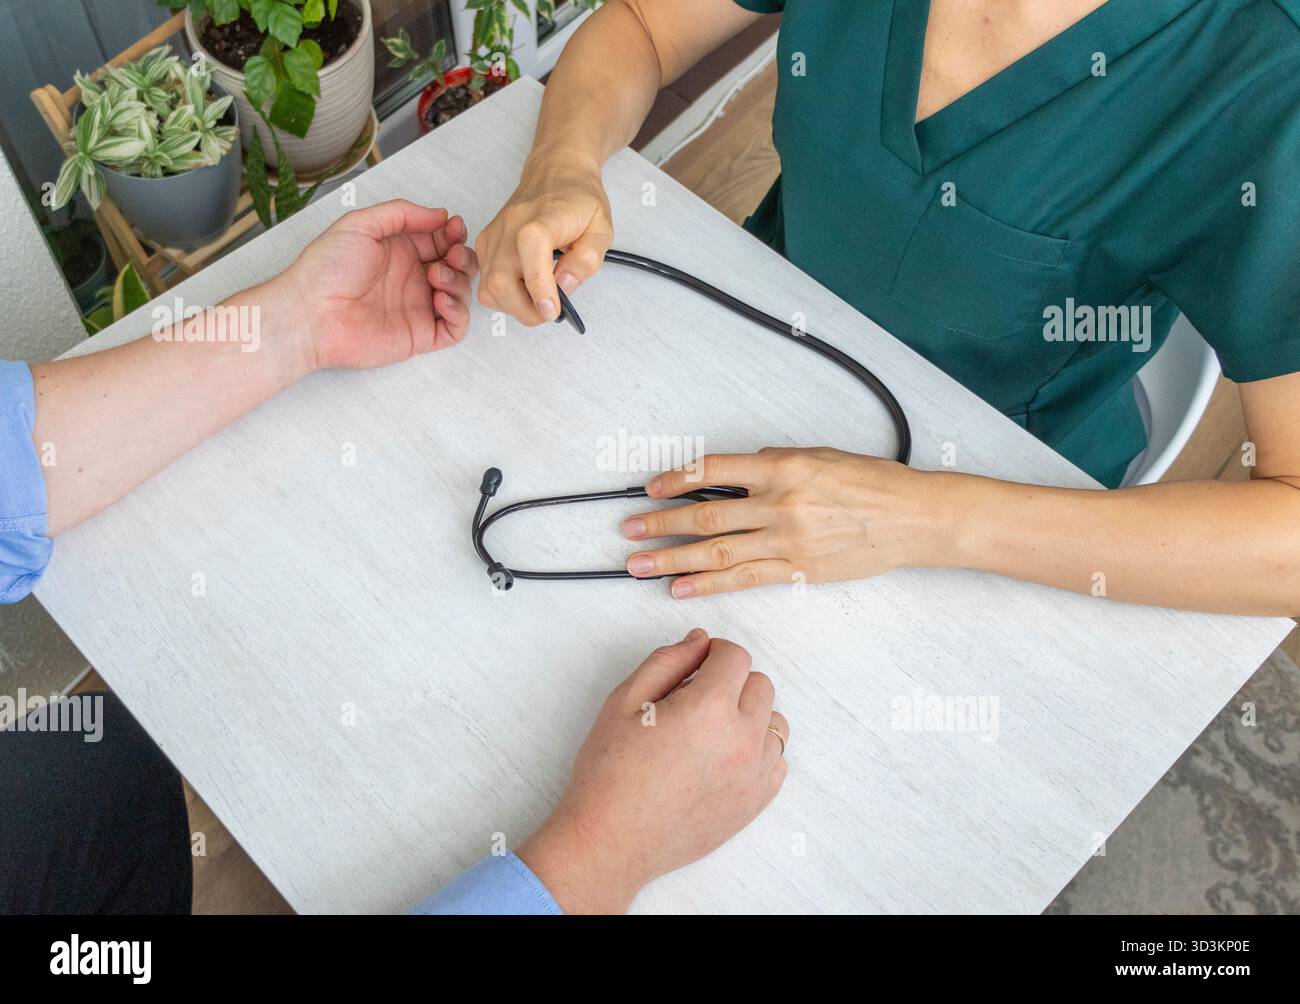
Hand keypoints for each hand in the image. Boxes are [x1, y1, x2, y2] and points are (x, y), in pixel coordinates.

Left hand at [267, 199, 478, 373]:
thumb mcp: (359, 224)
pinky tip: (440, 300)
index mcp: (400, 252)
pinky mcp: (420, 335)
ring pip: (460, 294)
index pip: (440, 240)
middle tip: (452, 253)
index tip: (454, 227)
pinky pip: (455, 328)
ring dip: (459, 281)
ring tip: (436, 276)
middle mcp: (412, 279)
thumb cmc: (325, 270)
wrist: (310, 314)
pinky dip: (459, 312)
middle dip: (463, 256)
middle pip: (456, 266)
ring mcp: (418, 307)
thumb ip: (401, 213)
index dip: (453, 233)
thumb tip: (439, 214)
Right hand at [475, 156, 612, 324]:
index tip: (553, 311)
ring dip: (514, 305)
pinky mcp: (484, 243)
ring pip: (489, 288)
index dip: (540, 291)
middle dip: (525, 310)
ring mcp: (493, 235)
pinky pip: (485, 282)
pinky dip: (503, 294)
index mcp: (541, 220)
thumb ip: (587, 260)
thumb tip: (564, 286)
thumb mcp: (602, 229)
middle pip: (500, 283)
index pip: (531, 259)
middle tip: (549, 310)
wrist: (556, 171)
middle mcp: (510, 227)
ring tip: (538, 297)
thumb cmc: (580, 199)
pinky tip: (524, 285)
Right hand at [517, 629, 787, 912]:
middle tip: (693, 699)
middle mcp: (742, 739)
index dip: (713, 653)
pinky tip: (723, 756)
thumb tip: (700, 641)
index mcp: (710, 708)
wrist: (610, 841)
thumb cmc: (610, 773)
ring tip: (709, 730)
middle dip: (730, 682)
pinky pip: (776, 760)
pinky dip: (757, 750)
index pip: (736, 657)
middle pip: (760, 686)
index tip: (695, 665)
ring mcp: (754, 774)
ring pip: (773, 721)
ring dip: (748, 715)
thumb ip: (668, 661)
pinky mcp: (755, 803)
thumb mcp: (625, 700)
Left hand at [621, 447, 949, 597]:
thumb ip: (774, 464)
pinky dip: (709, 585)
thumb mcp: (818, 456)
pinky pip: (743, 579)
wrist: (911, 517)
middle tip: (631, 531)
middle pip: (705, 515)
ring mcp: (786, 540)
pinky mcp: (797, 568)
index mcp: (781, 466)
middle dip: (661, 524)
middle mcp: (779, 503)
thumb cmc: (872, 483)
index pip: (713, 470)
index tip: (651, 488)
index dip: (675, 479)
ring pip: (717, 551)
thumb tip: (737, 472)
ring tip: (640, 566)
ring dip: (673, 560)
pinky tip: (682, 588)